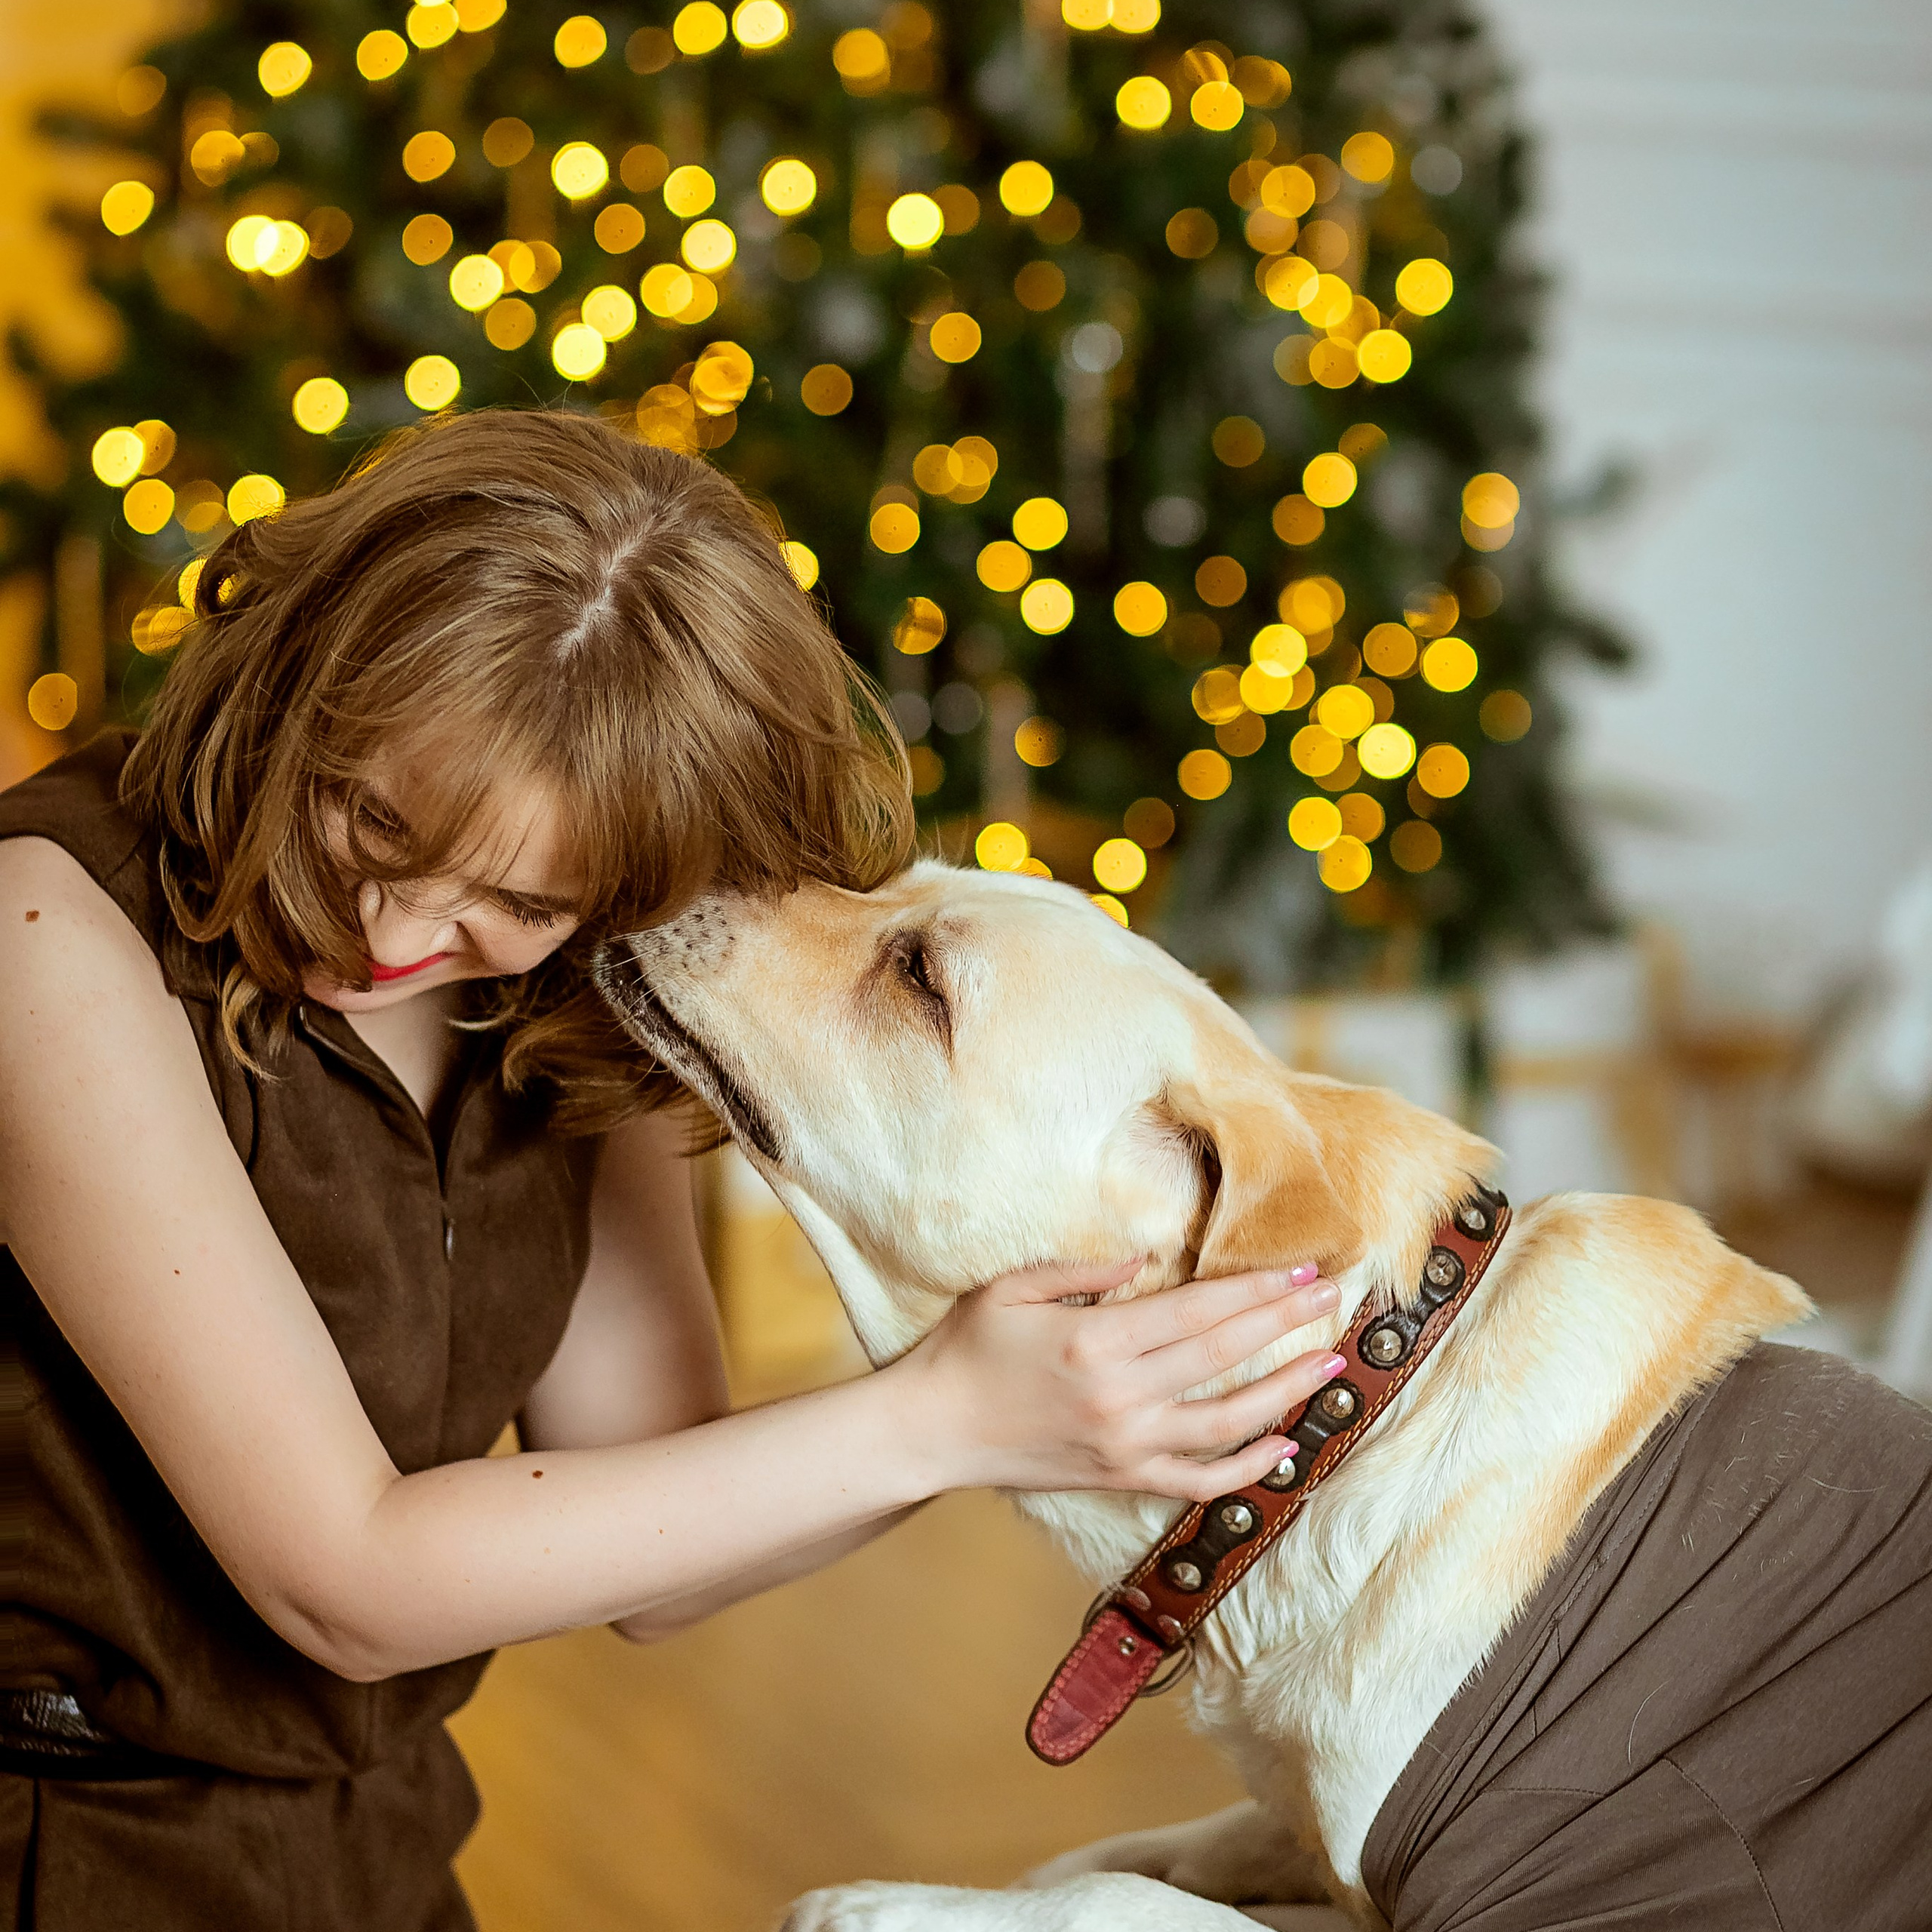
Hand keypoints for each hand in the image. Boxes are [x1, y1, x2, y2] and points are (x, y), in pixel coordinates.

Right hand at [898, 1258, 1344, 1499]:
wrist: (931, 1432)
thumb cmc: (965, 1350)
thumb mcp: (1013, 1289)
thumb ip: (1083, 1271)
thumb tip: (1146, 1260)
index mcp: (1096, 1342)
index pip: (1198, 1312)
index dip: (1255, 1290)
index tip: (1299, 1271)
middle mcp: (1120, 1397)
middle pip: (1223, 1356)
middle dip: (1284, 1324)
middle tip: (1332, 1299)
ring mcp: (1125, 1445)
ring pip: (1226, 1423)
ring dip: (1285, 1393)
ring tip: (1328, 1365)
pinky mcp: (1120, 1479)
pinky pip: (1198, 1481)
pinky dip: (1246, 1469)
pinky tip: (1284, 1447)